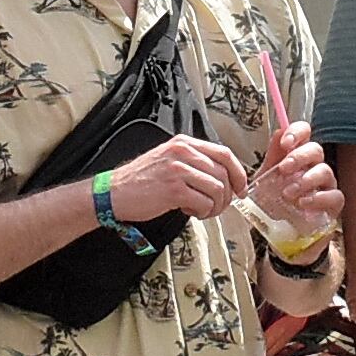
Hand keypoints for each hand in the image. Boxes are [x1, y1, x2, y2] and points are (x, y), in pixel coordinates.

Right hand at [107, 137, 248, 223]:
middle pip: (224, 173)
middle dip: (227, 196)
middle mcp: (183, 152)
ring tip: (201, 210)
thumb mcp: (170, 160)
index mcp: (185, 143)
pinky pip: (204, 202)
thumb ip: (195, 163)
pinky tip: (189, 212)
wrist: (114, 193)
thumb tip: (225, 179)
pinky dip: (202, 212)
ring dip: (215, 206)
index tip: (241, 189)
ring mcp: (178, 170)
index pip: (225, 153)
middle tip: (217, 207)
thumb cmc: (143, 181)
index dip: (239, 173)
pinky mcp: (174, 190)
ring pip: (217, 189)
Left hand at [245, 117, 342, 240]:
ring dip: (305, 180)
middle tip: (283, 169)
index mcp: (298, 157)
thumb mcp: (266, 180)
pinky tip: (303, 204)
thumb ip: (272, 158)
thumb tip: (278, 134)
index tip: (285, 143)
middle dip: (299, 156)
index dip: (297, 132)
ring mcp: (326, 185)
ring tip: (288, 194)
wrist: (282, 236)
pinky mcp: (333, 205)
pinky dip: (318, 199)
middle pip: (316, 149)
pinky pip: (334, 196)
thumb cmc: (276, 204)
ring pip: (325, 171)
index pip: (305, 133)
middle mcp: (314, 167)